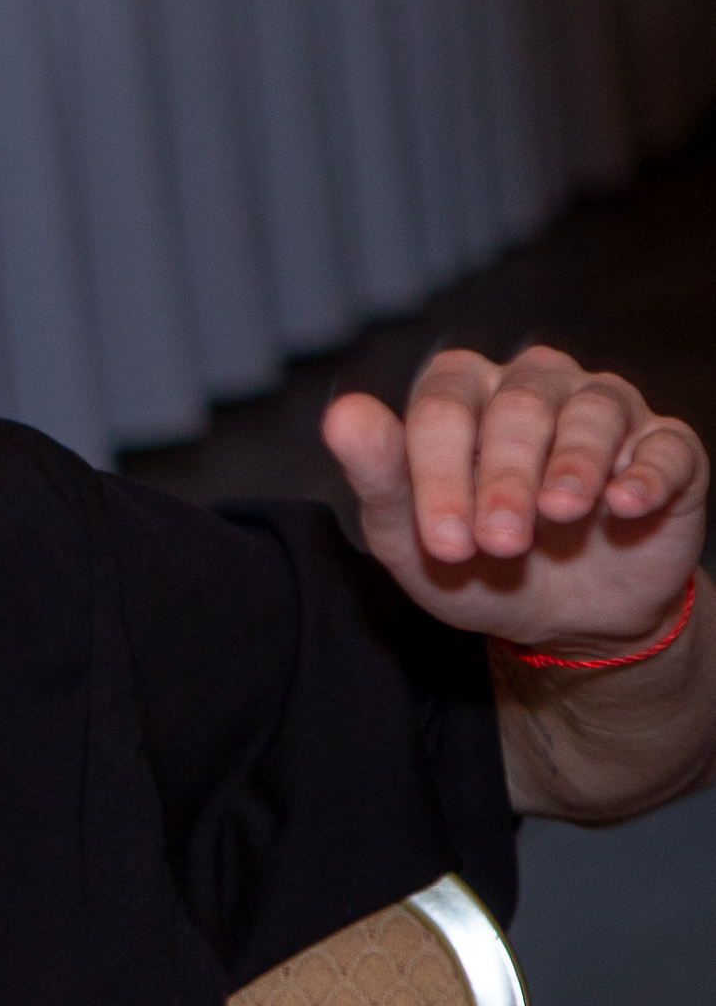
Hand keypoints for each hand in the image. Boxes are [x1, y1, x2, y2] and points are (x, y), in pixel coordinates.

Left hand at [321, 345, 706, 652]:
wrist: (563, 619)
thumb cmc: (478, 566)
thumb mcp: (415, 541)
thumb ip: (379, 478)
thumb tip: (340, 413)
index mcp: (463, 395)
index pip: (444, 405)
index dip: (440, 470)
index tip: (444, 541)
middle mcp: (535, 386)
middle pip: (517, 406)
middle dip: (504, 477)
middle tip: (498, 542)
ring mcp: (604, 410)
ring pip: (592, 409)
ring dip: (571, 465)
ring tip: (559, 514)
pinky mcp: (666, 449)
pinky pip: (665, 444)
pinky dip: (646, 471)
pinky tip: (624, 504)